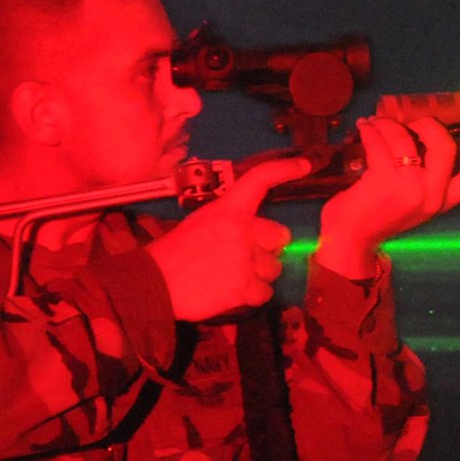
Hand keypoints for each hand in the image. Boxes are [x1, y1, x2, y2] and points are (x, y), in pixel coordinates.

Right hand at [146, 156, 314, 319]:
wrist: (154, 284)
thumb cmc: (173, 252)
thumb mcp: (201, 222)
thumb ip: (230, 222)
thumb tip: (254, 232)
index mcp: (228, 210)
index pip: (259, 180)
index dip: (284, 170)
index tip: (305, 165)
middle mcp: (242, 230)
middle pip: (281, 237)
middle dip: (268, 247)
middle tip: (246, 256)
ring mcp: (245, 260)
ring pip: (274, 268)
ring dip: (260, 274)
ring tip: (234, 277)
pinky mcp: (244, 288)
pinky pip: (265, 293)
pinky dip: (253, 296)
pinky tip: (233, 293)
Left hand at [317, 118, 459, 278]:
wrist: (349, 240)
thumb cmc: (377, 217)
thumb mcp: (410, 200)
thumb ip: (422, 175)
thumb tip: (416, 130)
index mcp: (442, 201)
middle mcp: (432, 196)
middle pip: (446, 147)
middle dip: (427, 124)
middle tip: (409, 121)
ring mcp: (410, 190)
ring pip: (405, 139)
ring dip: (387, 125)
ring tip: (374, 124)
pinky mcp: (384, 182)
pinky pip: (380, 143)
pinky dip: (370, 131)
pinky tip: (364, 130)